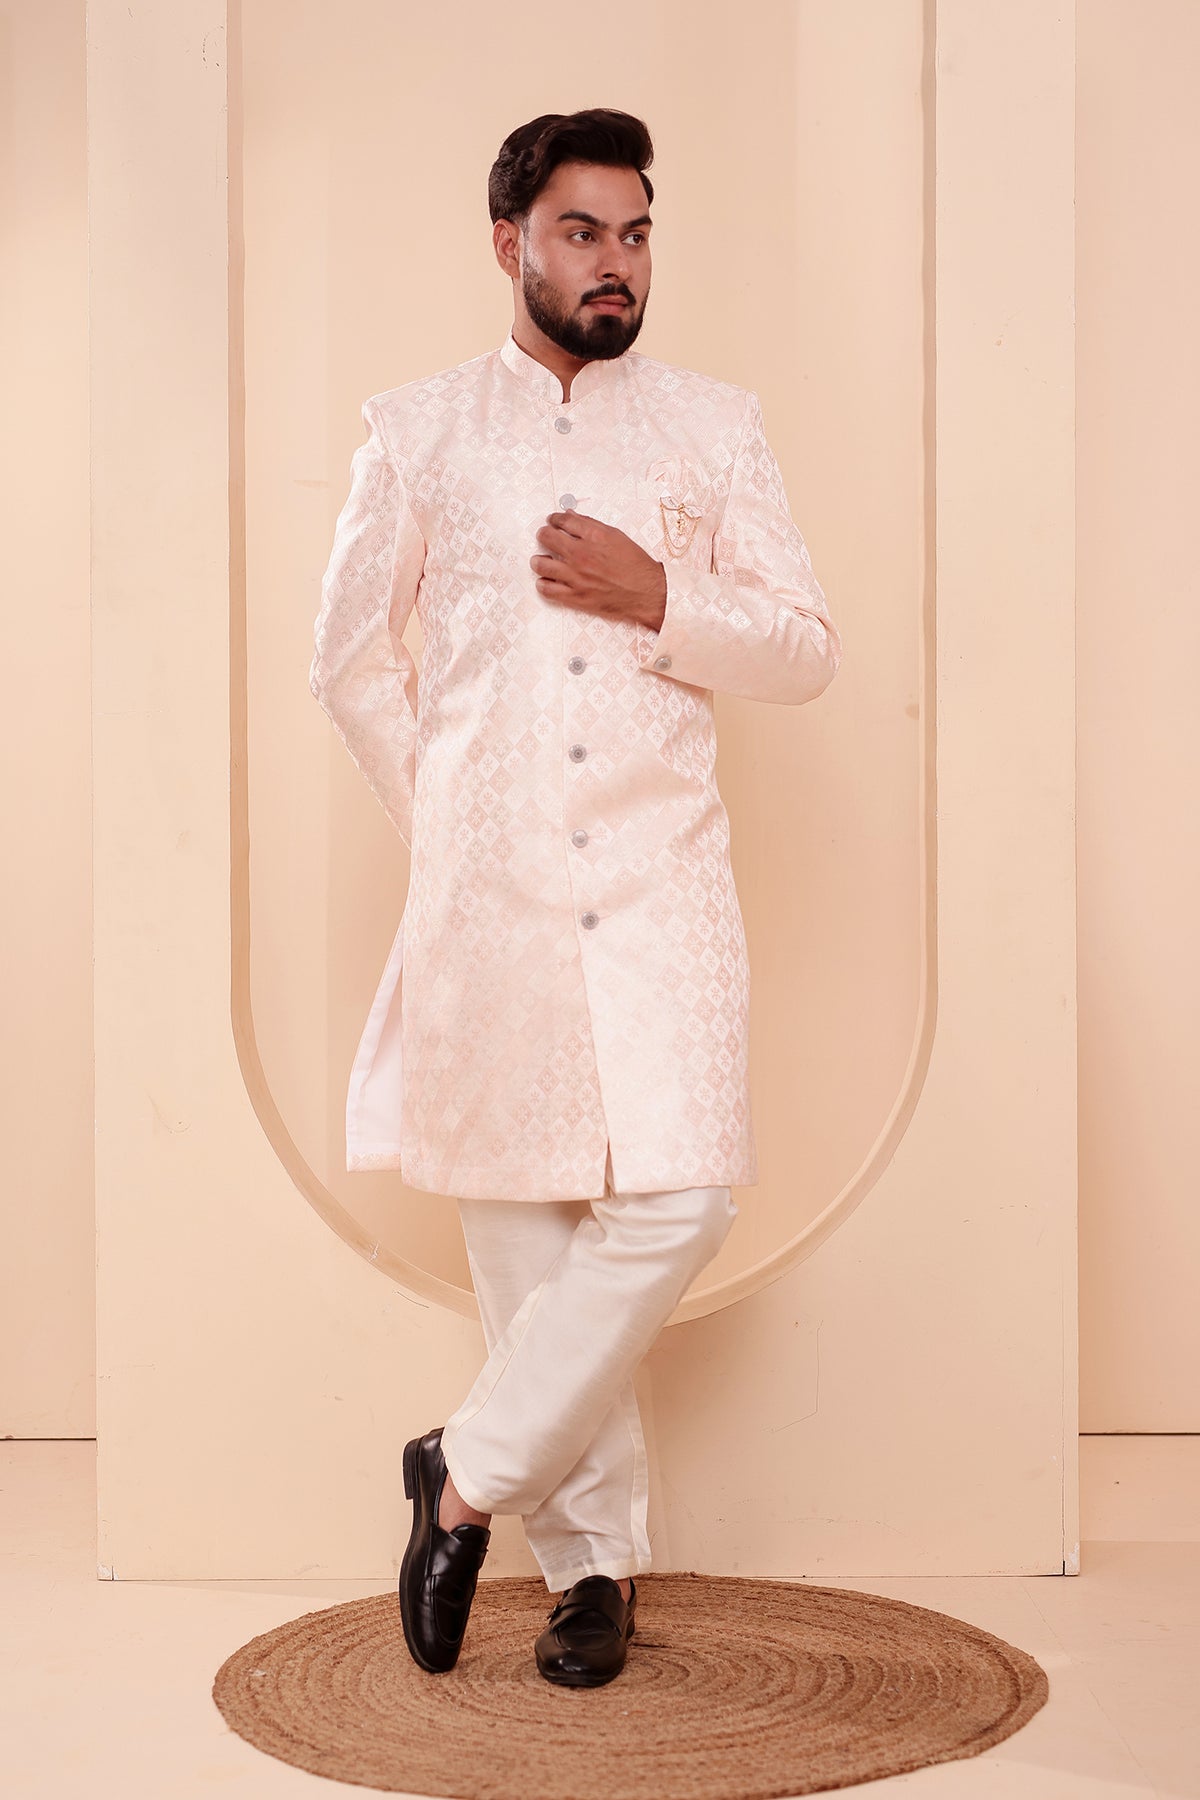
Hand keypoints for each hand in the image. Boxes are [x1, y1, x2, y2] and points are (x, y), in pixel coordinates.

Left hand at [531, 511, 666, 629]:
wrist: (646, 593)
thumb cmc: (635, 565)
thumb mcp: (616, 536)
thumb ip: (591, 526)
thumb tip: (571, 517)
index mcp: (594, 537)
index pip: (563, 520)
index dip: (554, 519)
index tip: (552, 521)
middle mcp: (582, 555)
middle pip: (546, 537)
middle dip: (544, 534)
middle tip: (545, 537)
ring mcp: (576, 577)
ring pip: (540, 564)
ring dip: (539, 560)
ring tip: (543, 560)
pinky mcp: (575, 597)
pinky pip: (546, 589)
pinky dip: (543, 583)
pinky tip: (548, 580)